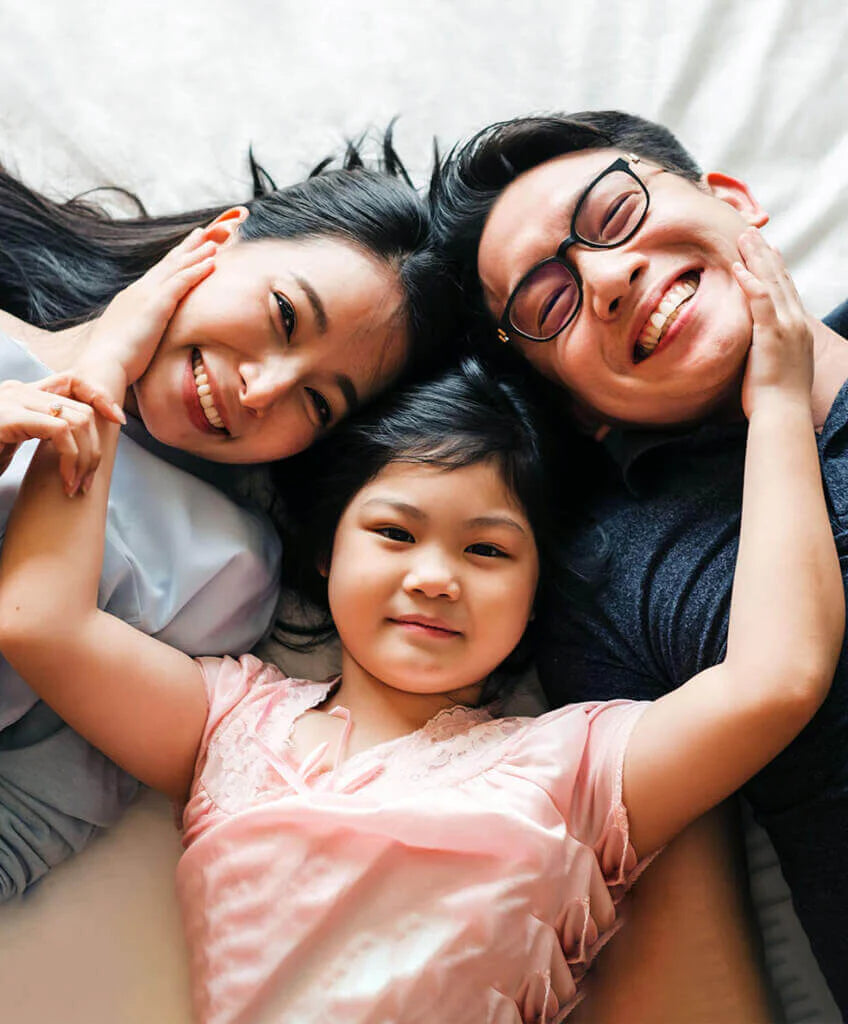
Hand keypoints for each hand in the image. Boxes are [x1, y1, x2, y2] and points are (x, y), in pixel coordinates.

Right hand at [0, 374, 124, 493]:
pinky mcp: (10, 417)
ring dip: (85, 457)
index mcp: (23, 393)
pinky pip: (59, 431)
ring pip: (77, 420)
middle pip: (82, 410)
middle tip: (87, 480)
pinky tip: (66, 478)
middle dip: (94, 448)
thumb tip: (78, 444)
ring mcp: (14, 400)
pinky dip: (70, 456)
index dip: (100, 398)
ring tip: (77, 485)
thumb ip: (41, 430)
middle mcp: (19, 390)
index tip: (119, 420)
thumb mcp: (13, 440)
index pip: (72, 382)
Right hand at [74, 229, 216, 399]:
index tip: (186, 249)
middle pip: (167, 264)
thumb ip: (139, 337)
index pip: (157, 276)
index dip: (173, 261)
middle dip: (185, 248)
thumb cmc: (113, 363)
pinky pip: (181, 282)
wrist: (101, 366)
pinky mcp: (155, 306)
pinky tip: (212, 262)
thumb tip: (145, 345)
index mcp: (132, 301)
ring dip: (196, 253)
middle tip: (201, 232)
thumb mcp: (128, 344)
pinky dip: (197, 270)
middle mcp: (138, 292)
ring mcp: (146, 296)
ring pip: (176, 268)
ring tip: (214, 242)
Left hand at [736, 229, 813, 420]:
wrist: (782, 413)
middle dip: (764, 253)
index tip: (768, 248)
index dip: (776, 267)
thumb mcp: (774, 364)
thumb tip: (752, 343)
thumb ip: (766, 346)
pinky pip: (760, 301)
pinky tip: (738, 267)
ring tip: (743, 237)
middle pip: (780, 279)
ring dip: (756, 257)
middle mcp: (796, 322)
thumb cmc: (774, 398)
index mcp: (797, 328)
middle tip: (751, 232)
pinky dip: (750, 282)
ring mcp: (787, 327)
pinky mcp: (772, 334)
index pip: (786, 290)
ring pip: (771, 283)